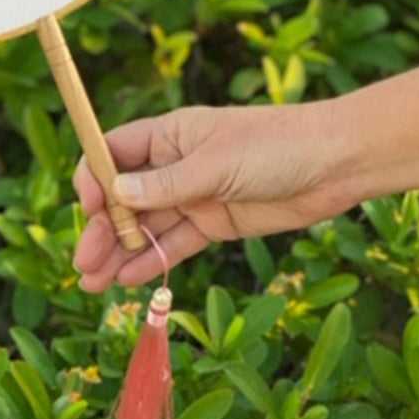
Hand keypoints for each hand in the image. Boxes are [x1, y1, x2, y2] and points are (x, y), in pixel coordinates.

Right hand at [73, 102, 357, 291]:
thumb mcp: (215, 163)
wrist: (334, 164)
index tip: (90, 205)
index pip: (114, 153)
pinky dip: (152, 261)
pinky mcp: (213, 224)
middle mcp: (172, 166)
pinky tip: (128, 279)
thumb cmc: (273, 145)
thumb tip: (116, 195)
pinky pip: (174, 245)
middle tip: (83, 262)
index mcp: (167, 136)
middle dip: (102, 229)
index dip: (95, 178)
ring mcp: (192, 196)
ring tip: (93, 282)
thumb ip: (166, 184)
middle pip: (124, 198)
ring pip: (145, 226)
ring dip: (119, 252)